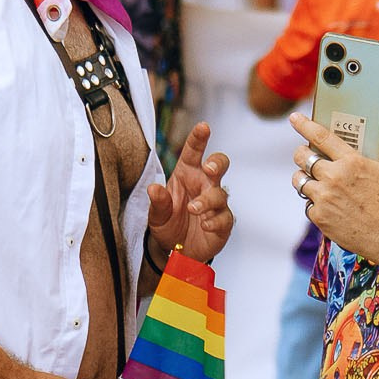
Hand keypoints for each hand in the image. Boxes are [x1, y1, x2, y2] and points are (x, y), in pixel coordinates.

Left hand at [147, 121, 234, 263]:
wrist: (177, 251)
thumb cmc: (168, 225)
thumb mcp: (156, 215)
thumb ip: (157, 202)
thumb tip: (153, 188)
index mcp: (187, 174)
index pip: (194, 152)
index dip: (199, 138)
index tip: (203, 127)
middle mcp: (203, 185)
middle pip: (219, 165)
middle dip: (217, 163)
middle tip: (209, 168)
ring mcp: (215, 203)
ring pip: (220, 194)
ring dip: (207, 200)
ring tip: (194, 209)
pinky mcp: (223, 222)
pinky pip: (224, 217)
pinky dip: (214, 220)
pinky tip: (205, 224)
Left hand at [291, 114, 378, 262]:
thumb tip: (371, 148)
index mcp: (352, 161)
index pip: (320, 136)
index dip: (304, 125)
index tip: (294, 118)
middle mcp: (334, 177)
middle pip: (302, 158)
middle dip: (301, 153)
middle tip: (305, 155)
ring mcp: (324, 198)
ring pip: (299, 181)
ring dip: (303, 178)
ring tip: (311, 180)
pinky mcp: (320, 218)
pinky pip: (308, 205)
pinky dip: (315, 203)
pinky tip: (326, 205)